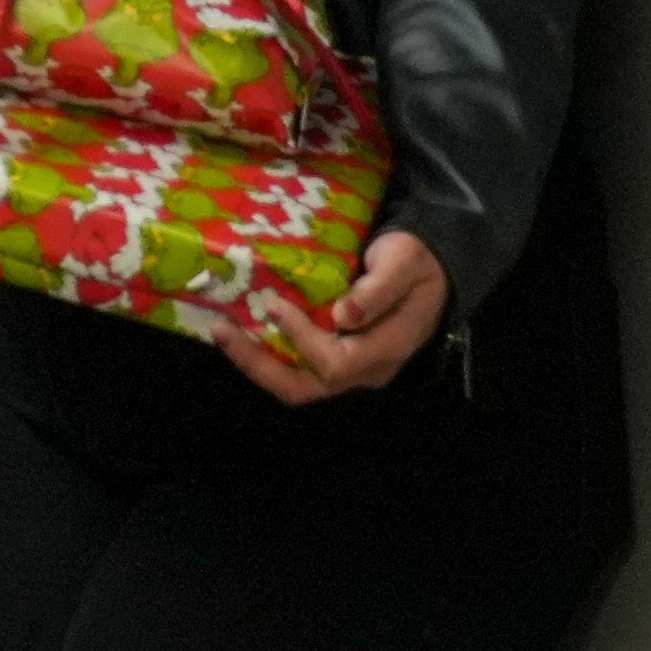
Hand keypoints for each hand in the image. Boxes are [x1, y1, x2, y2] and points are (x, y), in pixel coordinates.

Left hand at [227, 229, 448, 401]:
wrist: (429, 270)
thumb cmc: (416, 263)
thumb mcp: (404, 263)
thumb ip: (378, 290)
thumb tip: (343, 316)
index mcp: (387, 347)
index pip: (337, 362)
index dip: (302, 339)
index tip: (275, 305)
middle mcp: (367, 369)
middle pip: (307, 388)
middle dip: (259, 365)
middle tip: (222, 331)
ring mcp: (351, 370)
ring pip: (297, 385)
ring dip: (255, 363)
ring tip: (222, 333)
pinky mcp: (335, 361)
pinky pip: (296, 370)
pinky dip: (265, 356)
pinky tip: (240, 332)